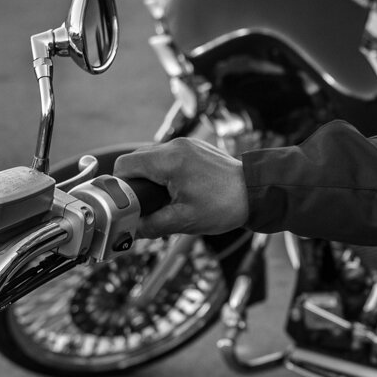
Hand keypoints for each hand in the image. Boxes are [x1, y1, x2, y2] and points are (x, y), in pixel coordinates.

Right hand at [113, 137, 247, 238]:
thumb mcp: (184, 221)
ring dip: (151, 177)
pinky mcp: (195, 148)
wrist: (257, 192)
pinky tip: (176, 190)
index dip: (120, 186)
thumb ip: (151, 225)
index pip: (125, 165)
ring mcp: (186, 145)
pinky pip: (169, 157)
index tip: (125, 203)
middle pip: (137, 160)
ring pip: (152, 158)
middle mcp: (175, 146)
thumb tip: (129, 231)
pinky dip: (166, 172)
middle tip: (143, 205)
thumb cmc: (225, 206)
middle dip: (136, 184)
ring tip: (162, 199)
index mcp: (169, 160)